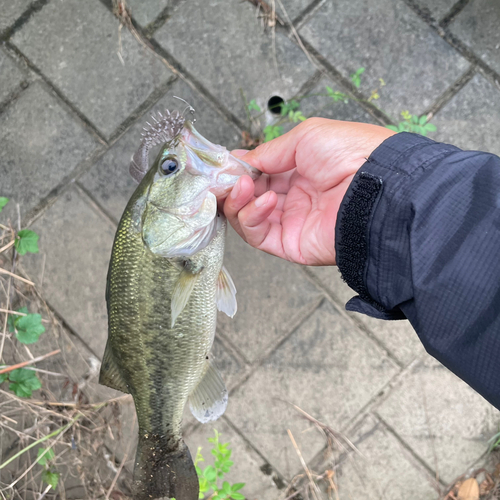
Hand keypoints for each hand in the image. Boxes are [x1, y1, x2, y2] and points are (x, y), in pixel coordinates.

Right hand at [222, 118, 394, 265]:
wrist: (377, 187)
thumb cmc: (351, 154)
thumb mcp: (305, 138)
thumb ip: (268, 152)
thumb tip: (241, 159)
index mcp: (299, 172)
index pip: (258, 174)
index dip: (239, 170)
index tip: (223, 165)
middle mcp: (294, 198)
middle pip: (248, 197)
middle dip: (232, 186)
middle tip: (223, 179)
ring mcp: (291, 222)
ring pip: (247, 218)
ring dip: (237, 201)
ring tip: (243, 186)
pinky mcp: (290, 244)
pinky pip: (257, 235)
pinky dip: (252, 217)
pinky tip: (265, 201)